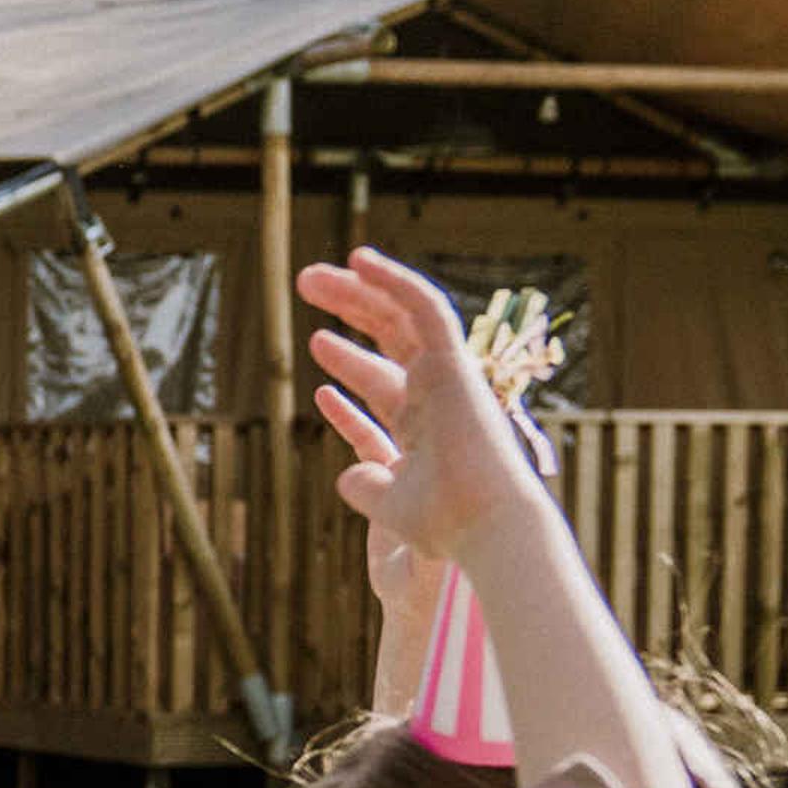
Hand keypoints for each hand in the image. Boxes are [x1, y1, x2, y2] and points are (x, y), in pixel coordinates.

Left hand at [298, 251, 550, 573]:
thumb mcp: (390, 506)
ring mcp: (448, 376)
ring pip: (400, 316)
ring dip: (358, 291)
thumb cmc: (445, 526)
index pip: (382, 379)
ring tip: (308, 276)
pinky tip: (361, 260)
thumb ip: (369, 485)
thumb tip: (347, 474)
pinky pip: (426, 309)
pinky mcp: (456, 363)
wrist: (482, 526)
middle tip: (305, 284)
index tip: (318, 342)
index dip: (349, 358)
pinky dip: (397, 281)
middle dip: (349, 308)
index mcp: (422, 424)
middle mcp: (436, 394)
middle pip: (388, 336)